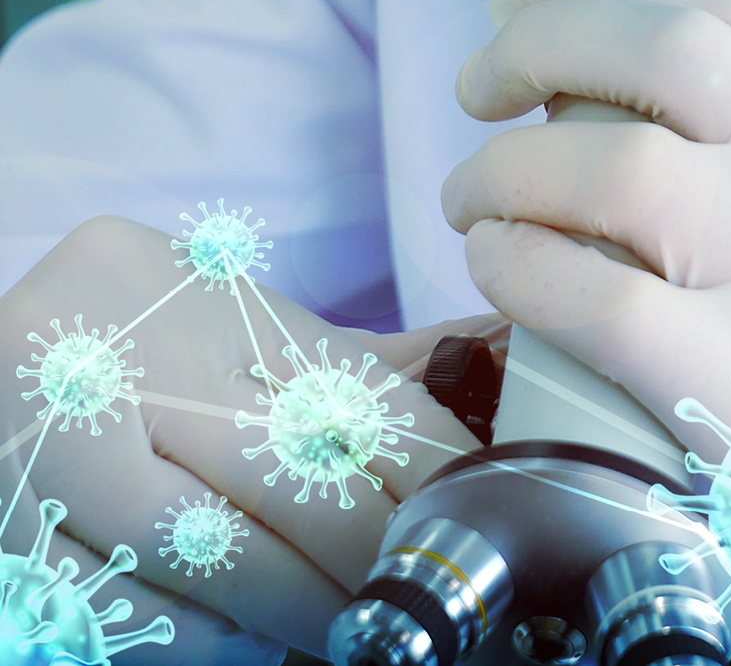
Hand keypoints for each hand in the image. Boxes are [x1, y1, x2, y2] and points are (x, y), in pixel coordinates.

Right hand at [0, 217, 495, 655]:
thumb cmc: (127, 343)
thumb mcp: (231, 325)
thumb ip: (343, 358)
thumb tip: (482, 358)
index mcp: (200, 300)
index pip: (346, 389)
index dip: (424, 463)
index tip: (471, 511)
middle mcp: (129, 362)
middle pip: (291, 473)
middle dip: (371, 545)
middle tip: (421, 587)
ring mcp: (56, 449)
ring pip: (216, 551)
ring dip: (301, 605)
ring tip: (354, 626)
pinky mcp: (8, 529)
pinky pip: (131, 607)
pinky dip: (204, 636)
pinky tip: (250, 641)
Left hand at [444, 0, 730, 664]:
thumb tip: (657, 82)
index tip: (535, 0)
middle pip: (664, 45)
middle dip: (537, 41)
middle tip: (479, 82)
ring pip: (612, 163)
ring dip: (505, 169)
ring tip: (475, 199)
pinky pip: (592, 293)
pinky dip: (516, 264)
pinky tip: (499, 266)